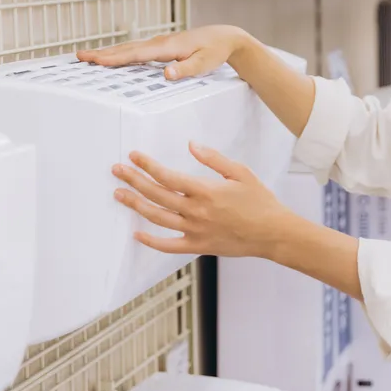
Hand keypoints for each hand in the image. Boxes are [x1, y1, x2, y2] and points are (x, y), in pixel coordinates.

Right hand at [78, 25, 250, 80]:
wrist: (224, 37)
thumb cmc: (214, 51)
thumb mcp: (204, 63)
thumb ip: (185, 69)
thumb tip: (166, 75)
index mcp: (167, 47)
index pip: (137, 54)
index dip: (116, 58)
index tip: (97, 61)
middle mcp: (159, 42)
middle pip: (126, 49)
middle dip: (102, 53)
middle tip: (79, 56)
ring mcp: (158, 43)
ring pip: (128, 47)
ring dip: (107, 51)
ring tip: (86, 56)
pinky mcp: (160, 46)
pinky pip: (135, 49)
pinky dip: (119, 52)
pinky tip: (111, 56)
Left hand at [112, 142, 296, 257]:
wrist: (273, 233)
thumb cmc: (260, 201)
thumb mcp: (240, 172)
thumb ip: (213, 159)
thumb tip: (191, 145)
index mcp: (206, 190)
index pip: (167, 176)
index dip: (147, 165)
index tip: (134, 156)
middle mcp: (196, 211)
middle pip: (156, 194)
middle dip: (133, 181)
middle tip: (118, 171)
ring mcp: (195, 231)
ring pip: (157, 218)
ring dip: (136, 205)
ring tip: (120, 195)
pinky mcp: (198, 246)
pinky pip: (169, 246)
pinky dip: (151, 241)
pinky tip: (137, 233)